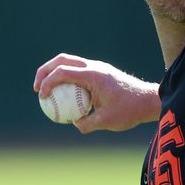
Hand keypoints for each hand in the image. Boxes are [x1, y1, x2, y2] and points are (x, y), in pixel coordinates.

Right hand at [33, 54, 160, 132]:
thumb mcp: (107, 121)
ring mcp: (97, 67)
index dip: (47, 83)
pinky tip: (63, 96)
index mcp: (94, 75)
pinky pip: (78, 72)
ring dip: (54, 73)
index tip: (42, 97)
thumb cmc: (130, 110)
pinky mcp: (100, 72)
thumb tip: (74, 123)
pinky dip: (66, 79)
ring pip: (69, 63)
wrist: (148, 100)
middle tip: (36, 88)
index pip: (63, 73)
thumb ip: (87, 123)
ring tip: (45, 90)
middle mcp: (94, 67)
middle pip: (62, 60)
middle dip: (45, 71)